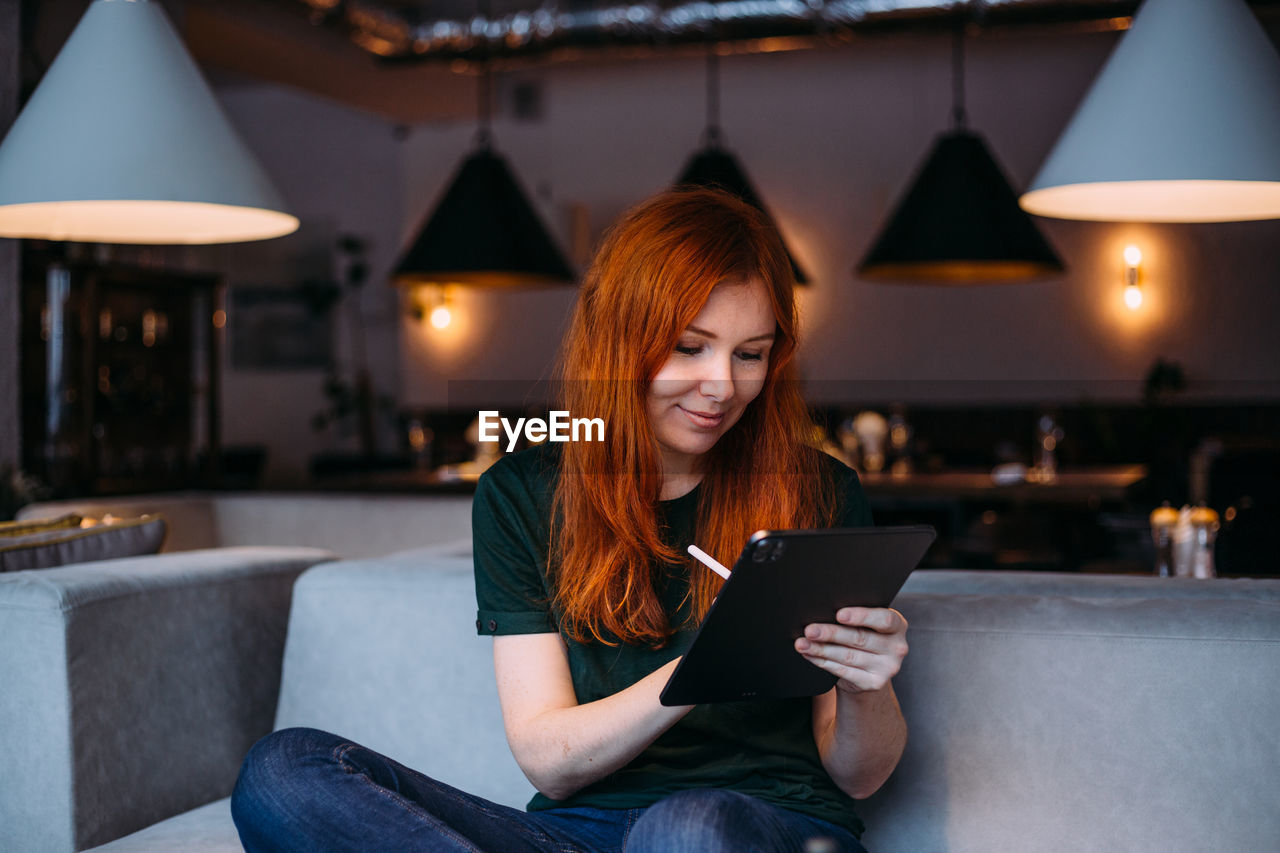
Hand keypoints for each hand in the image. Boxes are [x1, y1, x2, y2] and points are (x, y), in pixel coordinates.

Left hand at [794, 607, 908, 693]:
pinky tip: (809, 654)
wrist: (869, 670)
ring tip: (802, 643)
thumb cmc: (864, 636)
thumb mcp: (867, 624)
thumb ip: (855, 616)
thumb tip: (823, 609)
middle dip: (831, 633)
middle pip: (860, 638)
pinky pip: (843, 671)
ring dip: (821, 649)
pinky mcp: (874, 683)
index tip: (839, 614)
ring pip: (848, 656)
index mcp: (898, 625)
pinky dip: (822, 662)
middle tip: (810, 630)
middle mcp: (897, 647)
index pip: (884, 619)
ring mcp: (887, 668)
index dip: (861, 616)